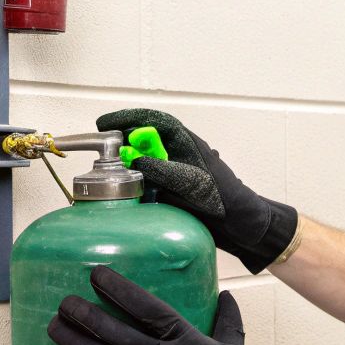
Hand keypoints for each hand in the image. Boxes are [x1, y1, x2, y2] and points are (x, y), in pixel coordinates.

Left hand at [47, 265, 300, 344]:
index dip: (118, 289)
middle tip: (64, 303)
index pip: (144, 306)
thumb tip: (227, 295)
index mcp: (182, 336)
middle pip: (115, 330)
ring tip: (54, 327)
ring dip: (75, 342)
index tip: (96, 275)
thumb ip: (227, 320)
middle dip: (86, 315)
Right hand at [97, 109, 298, 272]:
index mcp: (187, 143)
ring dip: (129, 163)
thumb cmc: (224, 199)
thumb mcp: (190, 183)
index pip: (154, 121)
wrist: (242, 225)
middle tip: (103, 149)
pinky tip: (127, 191)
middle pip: (146, 139)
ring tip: (110, 169)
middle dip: (123, 140)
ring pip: (146, 160)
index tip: (104, 123)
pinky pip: (150, 180)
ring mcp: (177, 171)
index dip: (127, 119)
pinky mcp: (174, 189)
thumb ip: (161, 169)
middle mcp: (180, 153)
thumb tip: (132, 159)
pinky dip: (137, 183)